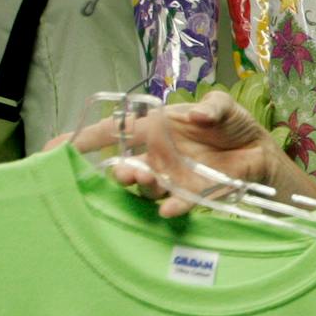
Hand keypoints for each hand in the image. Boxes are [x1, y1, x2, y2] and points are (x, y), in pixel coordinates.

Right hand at [68, 89, 315, 219]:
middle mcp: (157, 155)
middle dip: (117, 172)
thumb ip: (213, 107)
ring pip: (146, 186)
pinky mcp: (193, 194)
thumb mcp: (224, 107)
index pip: (112, 132)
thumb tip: (198, 115)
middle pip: (125, 166)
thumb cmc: (234, 125)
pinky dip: (173, 205)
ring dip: (142, 185)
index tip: (54, 151)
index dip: (83, 139)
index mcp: (155, 128)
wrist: (261, 152)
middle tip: (123, 173)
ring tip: (144, 180)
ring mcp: (172, 177)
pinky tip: (168, 209)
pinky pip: (178, 201)